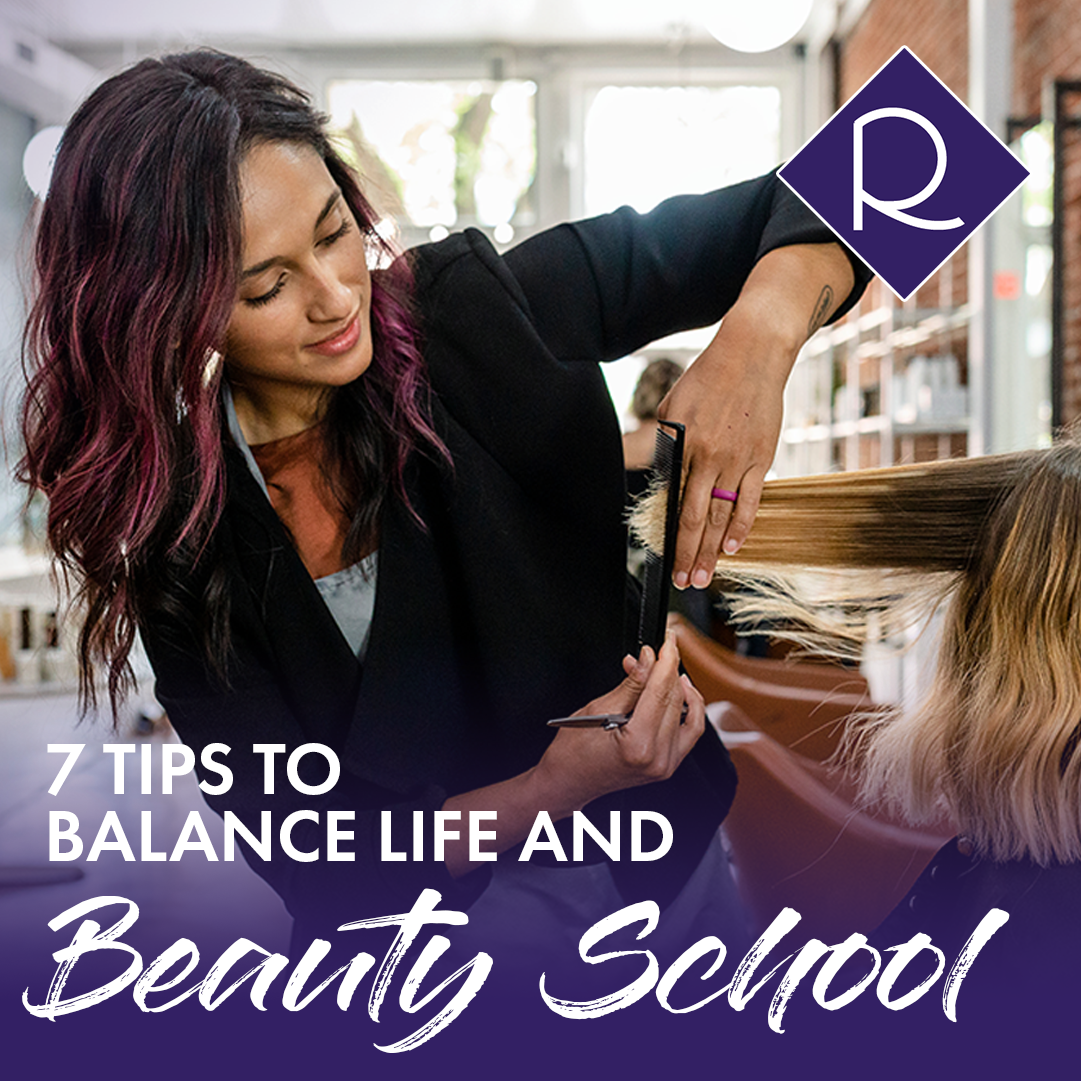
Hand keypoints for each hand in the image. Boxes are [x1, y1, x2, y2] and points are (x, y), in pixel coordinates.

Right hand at [533, 634, 705, 814]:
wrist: (567, 782)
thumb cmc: (572, 752)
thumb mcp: (598, 709)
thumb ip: (631, 684)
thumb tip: (647, 659)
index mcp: (639, 745)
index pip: (661, 691)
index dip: (665, 661)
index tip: (667, 641)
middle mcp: (658, 759)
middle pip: (675, 701)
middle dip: (668, 670)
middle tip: (658, 651)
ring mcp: (666, 766)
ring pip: (689, 714)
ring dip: (680, 687)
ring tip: (667, 669)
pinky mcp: (668, 766)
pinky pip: (690, 732)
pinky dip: (688, 709)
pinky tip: (680, 692)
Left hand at [657, 242, 854, 588]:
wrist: (753, 353)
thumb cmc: (708, 378)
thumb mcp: (674, 406)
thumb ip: (667, 443)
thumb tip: (660, 477)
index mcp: (683, 444)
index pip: (673, 501)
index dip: (669, 534)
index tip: (663, 558)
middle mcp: (709, 456)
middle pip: (696, 517)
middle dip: (687, 554)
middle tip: (683, 582)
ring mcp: (738, 460)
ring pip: (723, 516)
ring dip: (713, 551)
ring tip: (705, 577)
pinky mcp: (762, 458)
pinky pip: (751, 500)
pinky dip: (742, 526)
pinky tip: (733, 549)